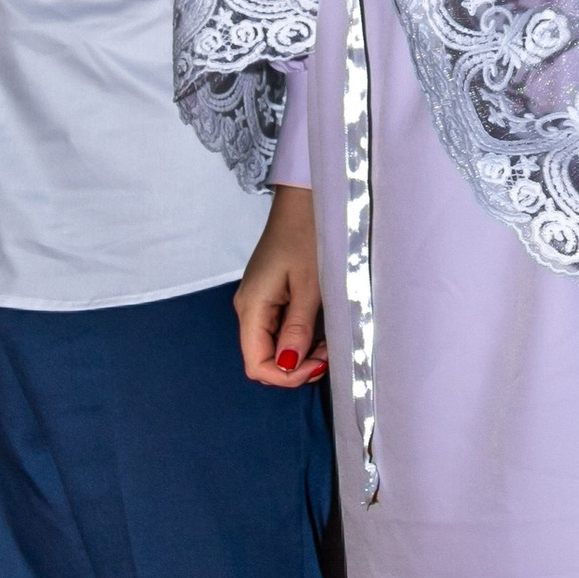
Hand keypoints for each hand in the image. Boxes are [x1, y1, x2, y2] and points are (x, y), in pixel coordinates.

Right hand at [235, 186, 326, 387]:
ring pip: (274, 347)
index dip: (285, 376)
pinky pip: (281, 330)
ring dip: (302, 353)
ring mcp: (259, 303)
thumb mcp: (310, 287)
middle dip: (296, 367)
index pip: (256, 365)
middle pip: (263, 359)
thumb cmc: (308, 236)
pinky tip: (322, 329)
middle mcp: (249, 309)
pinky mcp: (271, 297)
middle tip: (328, 354)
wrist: (304, 202)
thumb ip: (297, 329)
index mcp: (251, 307)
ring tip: (329, 341)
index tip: (317, 365)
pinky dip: (301, 337)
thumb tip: (289, 366)